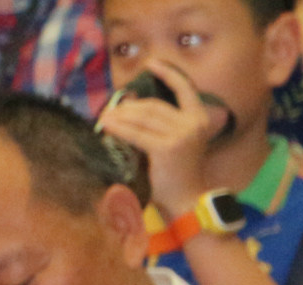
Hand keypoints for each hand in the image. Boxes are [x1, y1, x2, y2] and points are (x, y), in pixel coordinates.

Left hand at [96, 59, 224, 216]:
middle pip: (153, 106)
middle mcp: (193, 123)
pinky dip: (119, 129)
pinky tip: (106, 127)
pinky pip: (136, 134)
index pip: (184, 88)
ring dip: (120, 116)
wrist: (186, 203)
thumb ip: (160, 127)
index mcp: (199, 118)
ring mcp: (181, 135)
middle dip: (129, 106)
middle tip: (110, 109)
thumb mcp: (174, 145)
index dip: (167, 74)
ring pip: (143, 118)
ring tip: (103, 118)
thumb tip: (128, 110)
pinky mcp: (167, 148)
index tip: (151, 64)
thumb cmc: (176, 178)